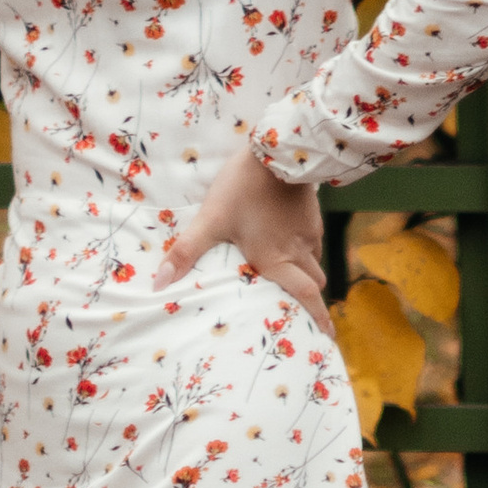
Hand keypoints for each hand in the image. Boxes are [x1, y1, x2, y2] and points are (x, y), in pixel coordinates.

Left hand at [152, 147, 330, 338]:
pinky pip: (314, 241)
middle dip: (311, 299)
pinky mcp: (311, 214)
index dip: (318, 319)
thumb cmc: (242, 188)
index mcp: (275, 260)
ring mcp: (308, 232)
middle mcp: (297, 252)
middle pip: (314, 284)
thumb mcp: (211, 219)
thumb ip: (187, 251)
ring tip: (295, 277)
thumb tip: (160, 283)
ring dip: (307, 273)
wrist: (276, 151)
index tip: (327, 337)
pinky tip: (291, 241)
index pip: (306, 297)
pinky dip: (306, 249)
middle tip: (304, 311)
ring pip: (315, 262)